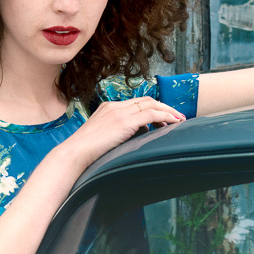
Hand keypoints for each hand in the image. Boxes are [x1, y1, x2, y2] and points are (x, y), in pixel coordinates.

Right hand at [63, 96, 185, 165]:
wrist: (74, 153)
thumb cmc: (84, 152)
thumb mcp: (101, 137)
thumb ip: (116, 133)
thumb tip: (134, 137)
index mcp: (108, 108)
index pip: (136, 102)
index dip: (153, 107)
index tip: (164, 117)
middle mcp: (115, 106)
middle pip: (146, 100)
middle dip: (164, 107)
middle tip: (177, 117)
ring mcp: (119, 112)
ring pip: (152, 104)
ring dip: (168, 111)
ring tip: (179, 120)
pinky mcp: (124, 121)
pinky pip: (152, 114)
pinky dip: (166, 116)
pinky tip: (173, 123)